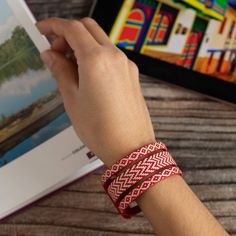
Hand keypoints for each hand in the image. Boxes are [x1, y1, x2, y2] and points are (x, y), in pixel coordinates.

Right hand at [37, 18, 154, 165]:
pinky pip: (112, 56)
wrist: (130, 148)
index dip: (54, 26)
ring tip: (72, 67)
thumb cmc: (102, 130)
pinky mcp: (132, 75)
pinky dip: (98, 56)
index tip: (45, 31)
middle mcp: (115, 57)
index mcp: (97, 60)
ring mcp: (127, 66)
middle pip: (89, 29)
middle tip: (58, 51)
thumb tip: (52, 56)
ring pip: (102, 41)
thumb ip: (61, 72)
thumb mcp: (73, 100)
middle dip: (70, 33)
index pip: (73, 29)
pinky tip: (90, 74)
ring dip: (84, 46)